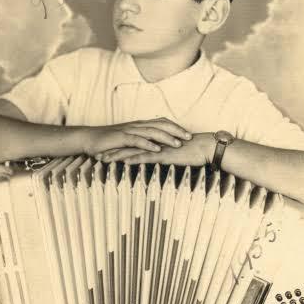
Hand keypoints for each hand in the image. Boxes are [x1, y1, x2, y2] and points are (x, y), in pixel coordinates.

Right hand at [82, 118, 191, 156]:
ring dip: (165, 137)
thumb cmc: (108, 142)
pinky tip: (157, 150)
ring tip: (178, 144)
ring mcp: (129, 131)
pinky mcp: (121, 138)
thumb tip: (156, 146)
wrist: (89, 139)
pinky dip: (148, 144)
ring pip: (151, 131)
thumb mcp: (128, 141)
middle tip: (189, 137)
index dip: (175, 127)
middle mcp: (137, 126)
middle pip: (160, 125)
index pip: (162, 122)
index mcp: (140, 125)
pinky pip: (137, 140)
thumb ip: (141, 142)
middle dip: (176, 131)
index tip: (188, 133)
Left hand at [97, 133, 212, 165]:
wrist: (206, 147)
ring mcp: (158, 147)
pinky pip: (145, 156)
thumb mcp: (175, 154)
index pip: (133, 143)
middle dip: (112, 150)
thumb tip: (158, 159)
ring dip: (117, 155)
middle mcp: (153, 141)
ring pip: (133, 150)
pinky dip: (132, 159)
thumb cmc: (194, 151)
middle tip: (96, 155)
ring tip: (102, 159)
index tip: (106, 151)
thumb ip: (165, 154)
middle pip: (128, 145)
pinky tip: (122, 162)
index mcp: (155, 140)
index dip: (118, 147)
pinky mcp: (163, 153)